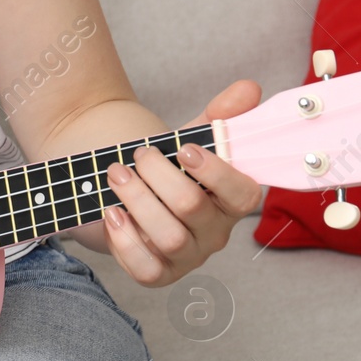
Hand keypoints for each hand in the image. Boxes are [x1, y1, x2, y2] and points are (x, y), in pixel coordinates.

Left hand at [103, 80, 264, 287]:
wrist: (121, 188)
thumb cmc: (165, 167)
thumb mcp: (189, 137)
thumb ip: (219, 116)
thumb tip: (249, 88)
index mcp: (232, 201)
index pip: (243, 195)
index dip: (215, 172)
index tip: (183, 149)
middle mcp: (215, 232)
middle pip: (193, 209)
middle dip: (158, 177)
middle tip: (137, 156)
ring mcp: (187, 256)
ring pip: (168, 237)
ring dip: (136, 200)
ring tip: (115, 174)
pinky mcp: (158, 273)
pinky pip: (145, 268)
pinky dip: (124, 240)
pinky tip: (111, 213)